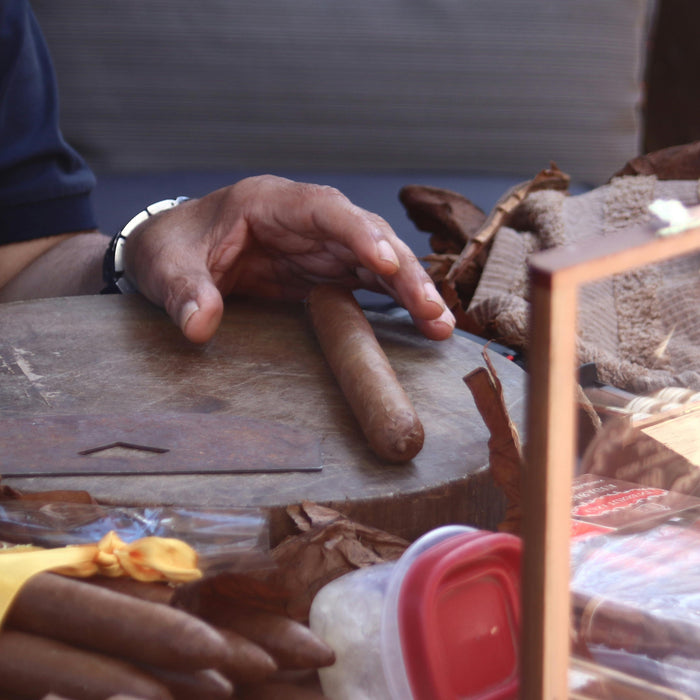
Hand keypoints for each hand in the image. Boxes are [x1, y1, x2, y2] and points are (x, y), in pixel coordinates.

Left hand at [124, 175, 455, 342]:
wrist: (171, 251)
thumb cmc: (169, 248)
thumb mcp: (165, 267)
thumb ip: (184, 291)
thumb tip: (199, 325)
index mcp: (270, 202)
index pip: (325, 209)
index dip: (359, 232)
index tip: (385, 261)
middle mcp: (304, 220)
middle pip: (365, 236)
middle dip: (401, 271)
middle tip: (432, 311)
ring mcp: (317, 245)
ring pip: (375, 260)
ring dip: (409, 289)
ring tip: (439, 325)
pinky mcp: (321, 271)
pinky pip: (366, 281)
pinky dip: (393, 299)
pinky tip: (421, 321)